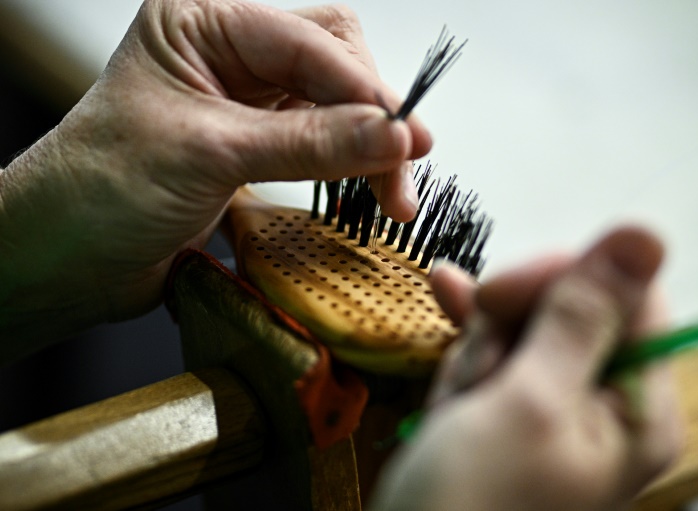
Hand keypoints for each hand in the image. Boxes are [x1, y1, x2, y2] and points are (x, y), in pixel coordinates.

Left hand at [0, 1, 430, 359]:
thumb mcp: (210, 155)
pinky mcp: (256, 146)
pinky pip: (321, 142)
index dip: (362, 91)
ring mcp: (245, 101)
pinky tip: (364, 188)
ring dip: (367, 147)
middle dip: (372, 117)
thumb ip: (309, 144)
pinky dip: (348, 165)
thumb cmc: (101, 191)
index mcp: (201, 24)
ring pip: (335, 106)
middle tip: (402, 171)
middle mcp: (228, 55)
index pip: (309, 41)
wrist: (65, 259)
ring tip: (392, 196)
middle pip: (333, 66)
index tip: (403, 139)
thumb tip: (393, 135)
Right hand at [370, 226, 682, 510]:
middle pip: (569, 310)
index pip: (627, 300)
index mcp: (637, 410)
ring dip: (479, 351)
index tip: (501, 294)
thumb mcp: (529, 402)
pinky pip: (498, 349)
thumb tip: (643, 235)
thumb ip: (582, 318)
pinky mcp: (513, 406)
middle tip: (479, 379)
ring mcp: (555, 405)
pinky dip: (470, 340)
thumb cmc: (471, 501)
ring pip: (523, 326)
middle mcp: (606, 404)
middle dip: (509, 333)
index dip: (563, 282)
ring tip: (458, 405)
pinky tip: (446, 288)